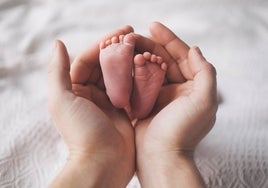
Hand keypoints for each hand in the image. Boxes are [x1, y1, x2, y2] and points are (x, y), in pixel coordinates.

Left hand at [48, 26, 134, 187]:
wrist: (103, 163)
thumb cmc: (81, 132)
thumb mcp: (62, 100)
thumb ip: (58, 71)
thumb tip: (58, 43)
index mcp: (76, 89)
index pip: (88, 59)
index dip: (103, 44)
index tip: (121, 33)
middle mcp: (92, 94)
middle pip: (105, 65)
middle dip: (118, 50)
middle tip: (135, 36)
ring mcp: (109, 102)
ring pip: (120, 75)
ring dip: (129, 62)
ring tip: (143, 49)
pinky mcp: (124, 110)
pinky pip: (131, 89)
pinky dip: (138, 78)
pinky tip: (148, 67)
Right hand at [134, 22, 217, 186]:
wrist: (161, 157)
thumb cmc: (183, 131)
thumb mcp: (204, 100)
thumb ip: (205, 73)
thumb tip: (195, 49)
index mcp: (193, 86)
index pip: (182, 56)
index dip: (169, 39)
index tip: (153, 26)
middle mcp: (177, 89)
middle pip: (163, 59)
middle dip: (149, 46)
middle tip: (133, 35)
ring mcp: (160, 95)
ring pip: (149, 69)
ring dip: (138, 56)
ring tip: (126, 46)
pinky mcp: (145, 103)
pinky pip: (138, 81)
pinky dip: (131, 71)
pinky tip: (122, 62)